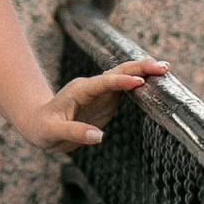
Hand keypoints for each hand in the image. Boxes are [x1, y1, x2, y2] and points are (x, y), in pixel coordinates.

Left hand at [23, 57, 172, 154]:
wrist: (38, 123)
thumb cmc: (42, 127)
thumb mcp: (53, 132)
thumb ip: (74, 132)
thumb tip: (99, 136)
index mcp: (80, 90)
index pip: (103, 83)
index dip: (121, 82)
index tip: (139, 82)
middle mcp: (92, 87)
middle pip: (118, 72)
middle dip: (139, 68)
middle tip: (162, 67)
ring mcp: (101, 93)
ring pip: (124, 78)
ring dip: (143, 72)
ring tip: (165, 69)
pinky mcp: (106, 101)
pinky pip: (126, 90)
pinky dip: (141, 85)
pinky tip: (155, 84)